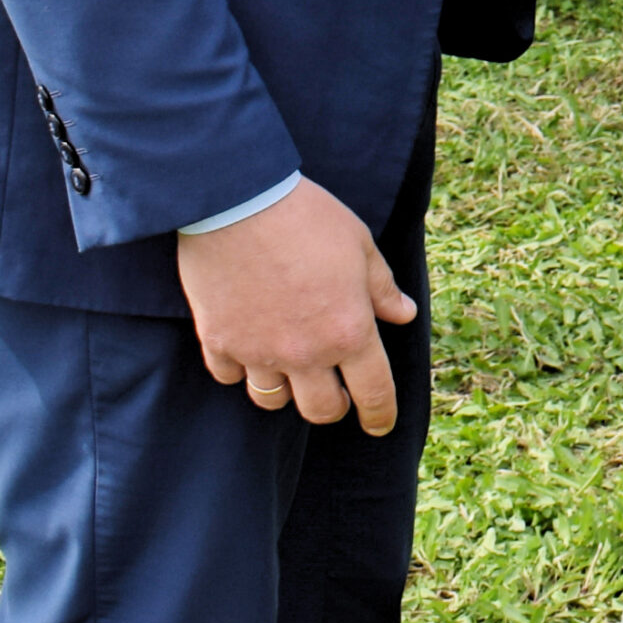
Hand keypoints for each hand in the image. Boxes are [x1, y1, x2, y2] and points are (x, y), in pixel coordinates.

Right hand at [176, 177, 417, 433]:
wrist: (237, 197)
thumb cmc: (306, 215)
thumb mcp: (359, 244)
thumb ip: (382, 288)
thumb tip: (403, 315)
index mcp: (349, 330)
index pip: (374, 392)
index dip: (380, 414)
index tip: (379, 425)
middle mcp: (305, 352)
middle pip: (321, 410)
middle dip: (333, 405)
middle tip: (334, 389)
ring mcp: (258, 351)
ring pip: (272, 400)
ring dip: (285, 388)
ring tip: (288, 364)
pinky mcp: (218, 340)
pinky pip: (229, 375)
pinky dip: (239, 367)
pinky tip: (246, 345)